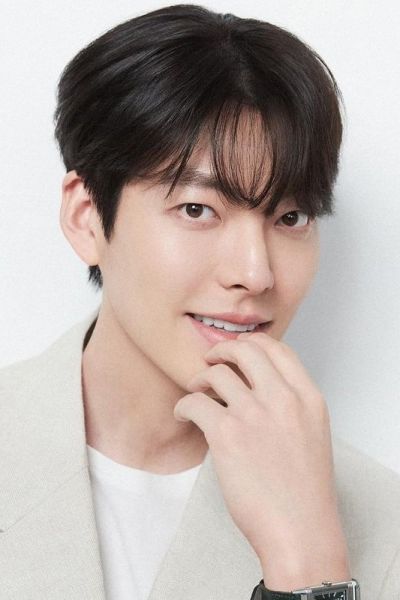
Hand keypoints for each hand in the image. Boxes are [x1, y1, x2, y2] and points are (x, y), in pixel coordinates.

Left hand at [173, 332, 349, 589]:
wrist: (301, 531)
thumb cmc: (305, 491)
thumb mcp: (312, 434)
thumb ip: (291, 405)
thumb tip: (255, 386)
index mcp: (308, 398)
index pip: (279, 349)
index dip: (253, 344)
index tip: (238, 349)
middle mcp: (284, 399)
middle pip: (247, 350)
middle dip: (222, 350)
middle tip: (210, 361)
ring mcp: (255, 414)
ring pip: (217, 373)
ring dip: (200, 379)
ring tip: (196, 394)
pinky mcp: (227, 434)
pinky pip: (194, 402)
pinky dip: (183, 405)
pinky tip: (183, 415)